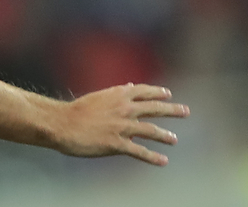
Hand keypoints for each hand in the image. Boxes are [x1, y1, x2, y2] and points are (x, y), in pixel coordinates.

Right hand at [52, 83, 189, 165]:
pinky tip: (163, 161)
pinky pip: (140, 152)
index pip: (144, 91)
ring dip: (165, 136)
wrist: (62, 124)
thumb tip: (129, 87)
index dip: (157, 92)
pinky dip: (153, 157)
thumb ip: (116, 93)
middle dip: (172, 110)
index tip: (168, 94)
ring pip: (151, 131)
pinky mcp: (117, 144)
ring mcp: (122, 127)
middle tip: (185, 111)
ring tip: (174, 139)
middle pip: (154, 109)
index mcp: (118, 95)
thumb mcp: (98, 97)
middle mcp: (124, 109)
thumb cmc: (76, 110)